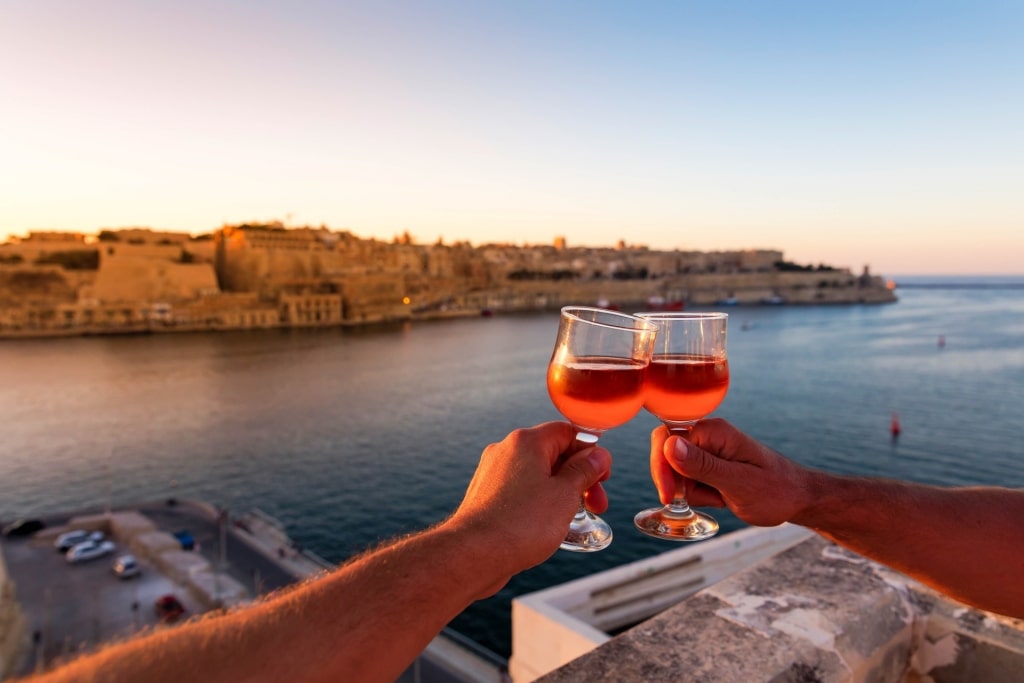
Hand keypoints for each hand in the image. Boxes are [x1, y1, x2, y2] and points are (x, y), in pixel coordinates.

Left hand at [448, 421, 611, 589]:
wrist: (473, 554)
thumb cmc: (520, 524)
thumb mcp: (565, 495)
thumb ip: (584, 471)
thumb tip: (598, 455)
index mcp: (526, 442)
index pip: (568, 432)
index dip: (591, 453)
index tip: (602, 477)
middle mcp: (506, 451)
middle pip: (553, 454)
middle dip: (579, 478)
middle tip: (597, 504)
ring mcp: (494, 473)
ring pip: (538, 475)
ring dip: (562, 492)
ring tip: (573, 518)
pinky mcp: (487, 496)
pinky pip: (521, 491)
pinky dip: (540, 502)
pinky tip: (548, 525)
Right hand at [650, 418, 811, 527]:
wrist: (797, 500)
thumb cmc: (776, 491)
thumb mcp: (738, 482)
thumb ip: (702, 465)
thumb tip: (668, 445)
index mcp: (713, 431)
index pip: (665, 438)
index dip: (661, 466)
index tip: (670, 495)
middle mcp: (707, 435)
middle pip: (665, 452)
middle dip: (674, 481)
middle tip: (697, 501)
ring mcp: (708, 450)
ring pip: (674, 470)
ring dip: (689, 491)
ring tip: (721, 499)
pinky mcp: (709, 465)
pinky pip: (687, 480)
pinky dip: (697, 495)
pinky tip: (720, 499)